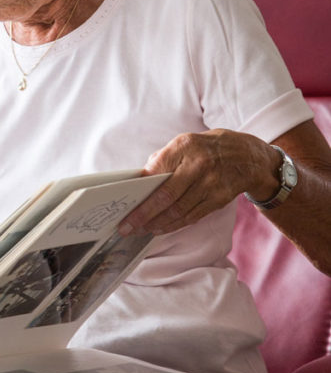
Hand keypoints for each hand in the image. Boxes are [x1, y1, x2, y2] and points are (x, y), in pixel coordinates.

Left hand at [118, 129, 279, 236]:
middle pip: (166, 196)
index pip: (156, 171)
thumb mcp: (184, 142)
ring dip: (157, 223)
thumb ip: (163, 159)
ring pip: (179, 210)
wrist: (247, 156)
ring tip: (141, 230)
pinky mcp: (219, 199)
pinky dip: (174, 225)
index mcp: (184, 146)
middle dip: (144, 214)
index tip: (125, 204)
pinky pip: (192, 216)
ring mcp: (210, 184)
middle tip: (127, 227)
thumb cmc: (206, 149)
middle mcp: (198, 165)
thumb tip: (141, 179)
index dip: (140, 191)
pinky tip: (161, 229)